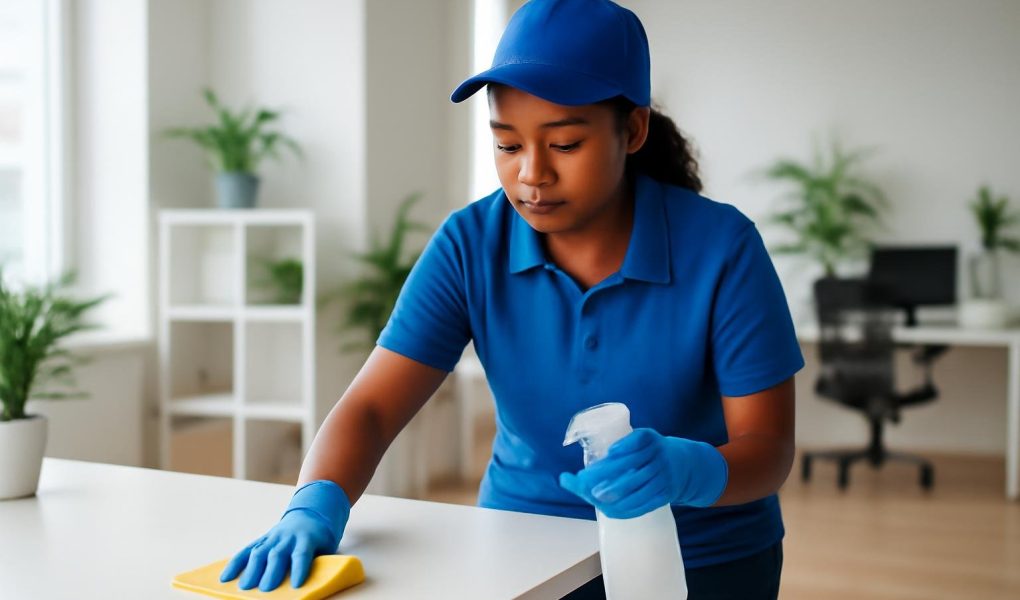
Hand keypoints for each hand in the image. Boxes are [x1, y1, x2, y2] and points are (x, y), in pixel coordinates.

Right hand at [219, 480, 350, 590]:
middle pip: (277, 554)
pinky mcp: (261, 540)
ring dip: (251, 570)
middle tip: (265, 589)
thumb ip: (317, 561)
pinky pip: (246, 551)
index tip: (296, 584)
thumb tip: (310, 583)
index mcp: (306, 539)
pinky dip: (235, 564)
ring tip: (245, 587)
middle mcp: (287, 538)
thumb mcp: (325, 547)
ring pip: (259, 552)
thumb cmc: (320, 538)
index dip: (299, 569)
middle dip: (270, 572)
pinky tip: (226, 577)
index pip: (302, 554)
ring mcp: (272, 538)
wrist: (310, 514)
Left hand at [559, 428, 727, 518]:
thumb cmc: (649, 453)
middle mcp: (658, 457)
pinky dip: (624, 509)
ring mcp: (663, 477)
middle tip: (585, 483)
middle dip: (606, 476)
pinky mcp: (665, 495)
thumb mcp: (638, 443)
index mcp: (649, 439)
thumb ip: (614, 454)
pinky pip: (644, 505)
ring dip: (614, 496)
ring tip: (595, 497)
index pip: (635, 442)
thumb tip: (573, 476)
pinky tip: (608, 509)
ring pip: (636, 490)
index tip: (604, 456)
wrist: (683, 464)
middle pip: (630, 468)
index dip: (620, 449)